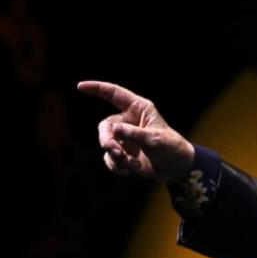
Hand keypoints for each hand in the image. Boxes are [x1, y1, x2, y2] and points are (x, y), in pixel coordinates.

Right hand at [77, 79, 195, 182]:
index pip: (115, 94)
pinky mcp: (123, 152)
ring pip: (106, 143)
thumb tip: (114, 129)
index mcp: (139, 109)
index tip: (81, 86)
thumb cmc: (170, 147)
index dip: (97, 88)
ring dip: (113, 156)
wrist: (176, 167)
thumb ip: (133, 134)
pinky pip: (109, 157)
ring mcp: (125, 137)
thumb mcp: (154, 139)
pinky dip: (115, 165)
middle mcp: (129, 120)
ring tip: (127, 164)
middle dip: (107, 140)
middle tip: (115, 152)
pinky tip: (128, 171)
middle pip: (105, 125)